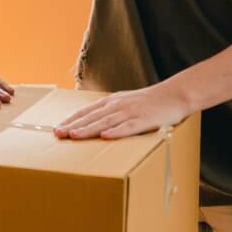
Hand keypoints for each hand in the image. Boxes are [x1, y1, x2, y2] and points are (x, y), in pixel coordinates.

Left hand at [53, 82, 190, 139]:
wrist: (175, 94)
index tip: (57, 128)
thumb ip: (111, 112)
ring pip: (106, 121)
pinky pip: (129, 127)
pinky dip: (117, 131)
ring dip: (89, 129)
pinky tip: (106, 137)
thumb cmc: (149, 102)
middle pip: (92, 117)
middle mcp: (118, 105)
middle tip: (58, 134)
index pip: (87, 111)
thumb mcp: (126, 103)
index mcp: (112, 102)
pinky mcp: (145, 120)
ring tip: (74, 135)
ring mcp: (131, 112)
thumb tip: (94, 124)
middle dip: (73, 125)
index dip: (71, 119)